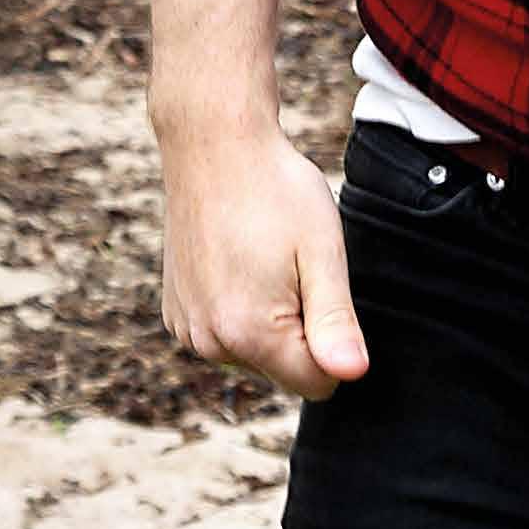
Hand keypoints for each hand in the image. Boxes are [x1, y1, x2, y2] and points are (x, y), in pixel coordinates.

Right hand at [157, 125, 369, 401]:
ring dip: (268, 318)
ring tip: (263, 256)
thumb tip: (353, 374)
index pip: (317, 384)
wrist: (213, 144)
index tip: (320, 285)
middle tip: (291, 264)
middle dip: (299, 329)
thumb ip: (335, 321)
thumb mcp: (322, 250)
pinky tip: (237, 258)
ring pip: (254, 353)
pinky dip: (239, 307)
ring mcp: (187, 328)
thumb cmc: (277, 191)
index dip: (334, 341)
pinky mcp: (175, 313)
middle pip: (284, 370)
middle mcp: (209, 342)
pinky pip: (225, 333)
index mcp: (249, 333)